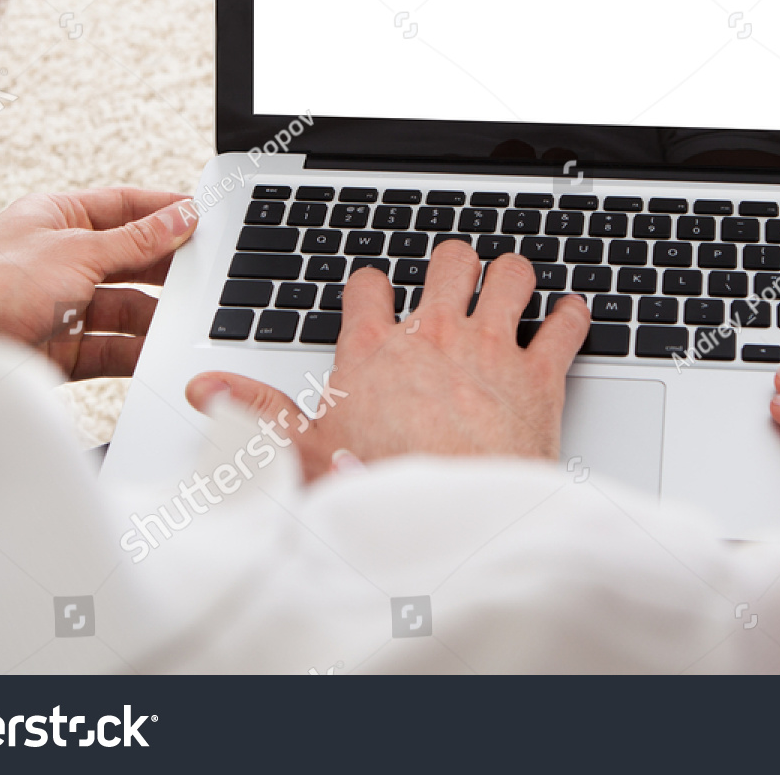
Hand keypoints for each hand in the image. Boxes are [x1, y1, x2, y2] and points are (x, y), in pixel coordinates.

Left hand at [0, 190, 197, 379]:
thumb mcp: (77, 252)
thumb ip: (136, 239)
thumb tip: (180, 217)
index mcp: (56, 219)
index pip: (123, 206)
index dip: (164, 210)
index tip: (203, 216)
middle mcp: (60, 259)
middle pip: (130, 259)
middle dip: (164, 268)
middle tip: (204, 271)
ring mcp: (63, 305)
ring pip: (125, 307)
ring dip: (153, 316)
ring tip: (181, 319)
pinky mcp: (65, 346)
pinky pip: (113, 346)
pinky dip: (135, 350)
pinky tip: (156, 351)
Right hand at [185, 241, 591, 479]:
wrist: (454, 520)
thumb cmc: (381, 489)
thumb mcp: (305, 454)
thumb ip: (258, 413)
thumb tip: (207, 390)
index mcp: (376, 349)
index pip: (370, 286)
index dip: (375, 287)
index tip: (379, 295)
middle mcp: (436, 334)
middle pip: (449, 259)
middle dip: (454, 264)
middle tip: (456, 281)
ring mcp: (491, 348)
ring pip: (511, 274)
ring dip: (514, 277)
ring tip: (512, 287)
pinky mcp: (539, 373)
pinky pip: (566, 323)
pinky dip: (573, 316)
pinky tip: (570, 318)